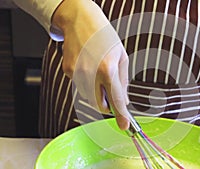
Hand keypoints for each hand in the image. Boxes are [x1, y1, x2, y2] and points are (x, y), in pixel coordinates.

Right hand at [52, 0, 129, 129]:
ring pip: (90, 96)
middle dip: (108, 103)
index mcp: (108, 68)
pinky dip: (87, 81)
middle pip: (100, 104)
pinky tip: (88, 65)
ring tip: (98, 69)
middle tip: (111, 90)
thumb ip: (123, 82)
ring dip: (97, 91)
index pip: (116, 100)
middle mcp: (91, 74)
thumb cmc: (102, 35)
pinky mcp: (68, 72)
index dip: (121, 116)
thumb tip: (123, 100)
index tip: (125, 126)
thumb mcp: (121, 56)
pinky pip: (80, 86)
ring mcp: (77, 74)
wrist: (79, 20)